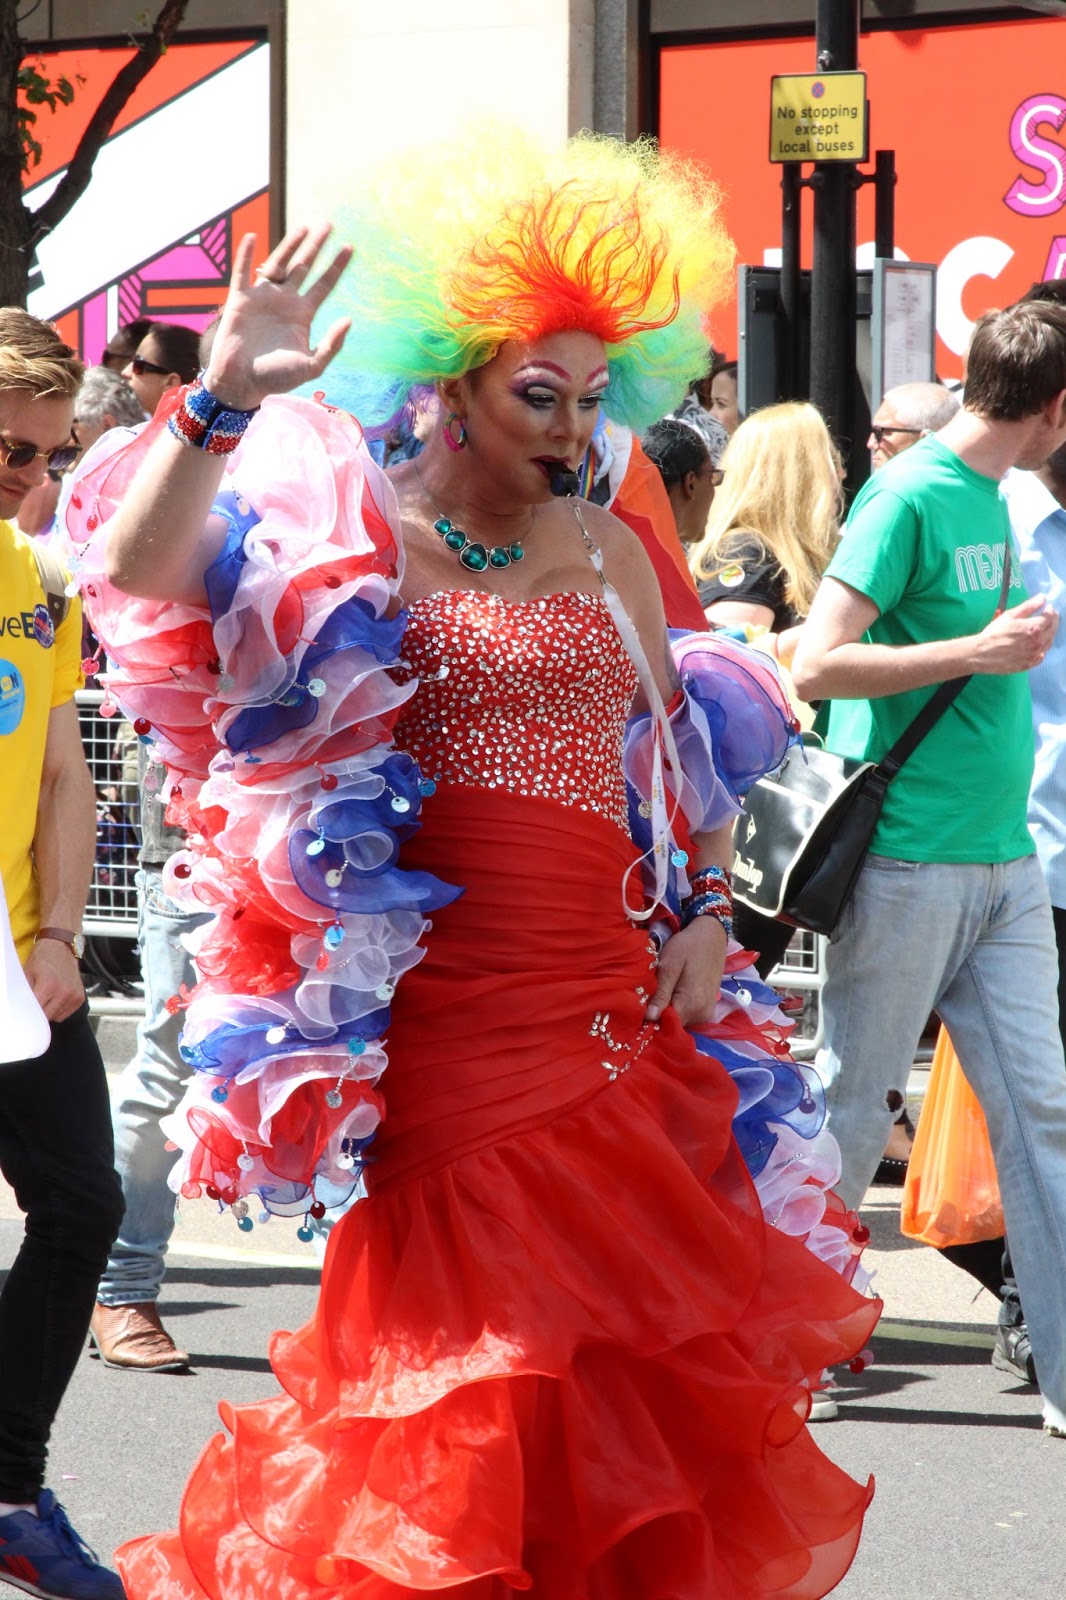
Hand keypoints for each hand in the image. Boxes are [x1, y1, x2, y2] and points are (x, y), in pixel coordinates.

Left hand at [25, 939, 83, 1022]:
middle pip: (46, 1017)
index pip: (36, 1012)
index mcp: (48, 985)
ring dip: (50, 1011)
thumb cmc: (42, 958)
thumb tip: (23, 1009)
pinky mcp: (80, 998)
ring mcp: (74, 996)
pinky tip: (57, 997)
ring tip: (48, 996)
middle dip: (39, 1012)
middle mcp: (64, 992)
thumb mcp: (27, 973)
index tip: (26, 1010)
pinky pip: (66, 1013)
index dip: (29, 1013)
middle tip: (36, 1000)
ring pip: (56, 1017)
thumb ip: (26, 993)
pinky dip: (60, 1009)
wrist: (61, 945)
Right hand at [202, 225, 353, 409]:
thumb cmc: (276, 379)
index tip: (350, 247)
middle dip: (316, 247)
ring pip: (278, 263)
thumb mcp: (311, 366)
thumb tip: (349, 319)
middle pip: (304, 267)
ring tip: (305, 227)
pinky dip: (246, 255)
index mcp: (302, 315)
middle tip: (328, 225)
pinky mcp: (240, 300)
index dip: (336, 267)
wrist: (242, 384)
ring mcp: (262, 298)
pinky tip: (253, 237)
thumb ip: (331, 345)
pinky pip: (243, 272)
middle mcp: (284, 302)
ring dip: (290, 244)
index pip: (323, 285)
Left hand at [645, 916, 726, 1028]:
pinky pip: (686, 1015)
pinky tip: (671, 992)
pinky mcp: (707, 1009)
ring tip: (660, 990)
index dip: (649, 1018)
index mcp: (692, 1004)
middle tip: (648, 994)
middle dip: (658, 1013)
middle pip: (672, 1024)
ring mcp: (706, 1013)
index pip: (665, 1024)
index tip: (638, 1006)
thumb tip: (649, 1018)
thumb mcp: (669, 965)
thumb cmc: (688, 947)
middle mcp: (702, 1014)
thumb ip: (661, 994)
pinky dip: (676, 1007)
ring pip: (678, 1020)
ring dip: (667, 1010)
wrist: (711, 937)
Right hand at [972, 595, 1057, 673]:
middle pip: (1052, 629)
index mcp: (1034, 628)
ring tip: (1046, 628)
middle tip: (1051, 615)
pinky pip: (1042, 655)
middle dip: (1053, 620)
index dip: (1050, 610)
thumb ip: (1028, 606)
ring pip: (1049, 642)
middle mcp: (1038, 642)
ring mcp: (1034, 655)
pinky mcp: (1029, 664)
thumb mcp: (1010, 616)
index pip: (1049, 617)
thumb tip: (1043, 598)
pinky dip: (1043, 648)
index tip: (1048, 606)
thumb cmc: (994, 633)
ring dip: (1050, 633)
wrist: (982, 654)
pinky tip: (1039, 644)